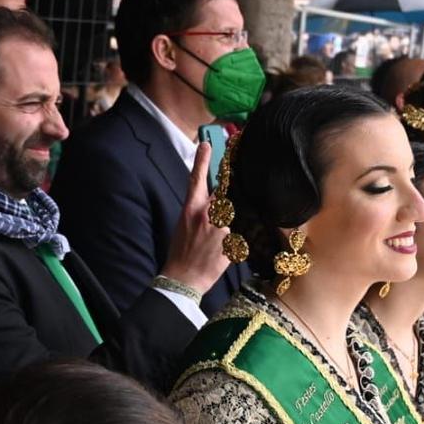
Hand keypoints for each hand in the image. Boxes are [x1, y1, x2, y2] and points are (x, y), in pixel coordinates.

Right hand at [161, 138, 230, 292]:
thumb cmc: (180, 253)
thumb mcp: (183, 225)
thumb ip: (199, 211)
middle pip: (226, 195)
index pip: (197, 179)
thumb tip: (211, 205)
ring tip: (221, 238)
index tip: (206, 144)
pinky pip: (243, 233)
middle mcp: (208, 214)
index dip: (202, 160)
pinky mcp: (233, 242)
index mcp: (191, 208)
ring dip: (236, 222)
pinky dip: (241, 239)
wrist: (183, 278)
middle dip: (228, 200)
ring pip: (237, 214)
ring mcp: (222, 228)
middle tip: (223, 212)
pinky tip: (228, 250)